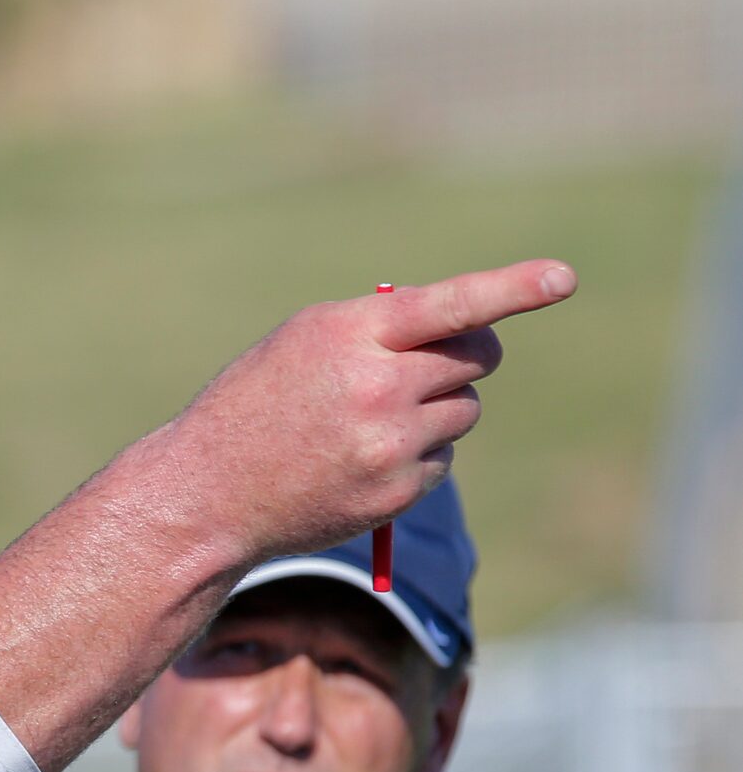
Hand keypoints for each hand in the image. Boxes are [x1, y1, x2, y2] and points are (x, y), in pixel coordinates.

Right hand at [156, 260, 572, 569]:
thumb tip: (465, 327)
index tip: (564, 277)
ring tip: (372, 423)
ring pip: (464, 409)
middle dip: (469, 354)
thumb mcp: (301, 343)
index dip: (512, 288)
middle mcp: (376, 388)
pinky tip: (361, 463)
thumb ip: (378, 327)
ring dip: (438, 408)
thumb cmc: (254, 404)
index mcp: (348, 336)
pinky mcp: (397, 492)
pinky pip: (443, 460)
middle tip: (439, 361)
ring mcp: (390, 444)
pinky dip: (417, 456)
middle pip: (476, 356)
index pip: (448, 305)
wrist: (207, 495)